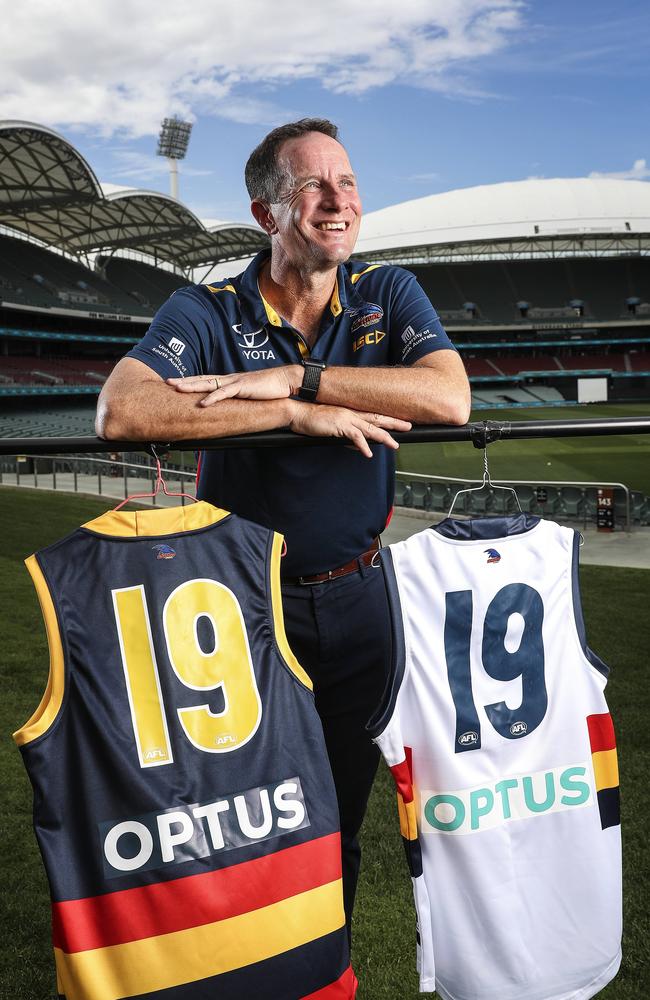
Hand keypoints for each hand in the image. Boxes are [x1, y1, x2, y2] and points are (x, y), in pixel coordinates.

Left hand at [166, 366, 300, 403]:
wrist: (285, 381)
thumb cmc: (269, 389)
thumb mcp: (249, 395)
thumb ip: (238, 399)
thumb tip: (230, 407)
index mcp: (230, 381)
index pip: (206, 380)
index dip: (191, 381)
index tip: (176, 383)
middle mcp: (229, 379)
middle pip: (202, 379)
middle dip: (184, 381)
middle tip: (167, 382)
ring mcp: (235, 382)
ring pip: (209, 383)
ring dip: (192, 386)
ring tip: (177, 388)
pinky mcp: (243, 387)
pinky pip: (224, 393)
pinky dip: (212, 398)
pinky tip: (202, 403)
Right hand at [288, 401, 410, 457]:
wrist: (299, 413)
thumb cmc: (314, 420)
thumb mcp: (334, 428)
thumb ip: (348, 436)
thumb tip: (359, 447)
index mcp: (351, 412)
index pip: (374, 415)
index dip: (388, 419)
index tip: (400, 422)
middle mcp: (352, 413)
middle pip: (378, 418)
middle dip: (394, 423)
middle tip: (409, 426)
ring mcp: (347, 418)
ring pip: (371, 428)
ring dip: (384, 437)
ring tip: (395, 445)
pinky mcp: (339, 425)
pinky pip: (355, 436)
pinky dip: (363, 446)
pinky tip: (368, 453)